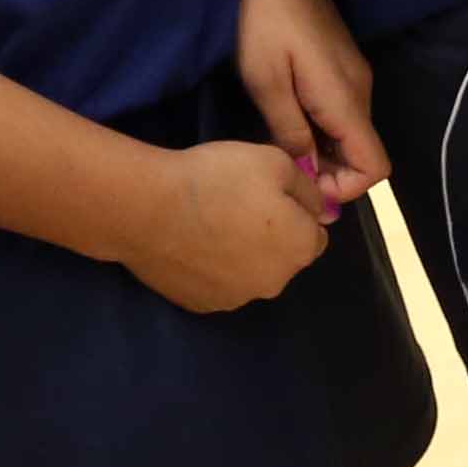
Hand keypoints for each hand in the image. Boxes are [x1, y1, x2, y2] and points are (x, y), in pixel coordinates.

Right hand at [117, 140, 334, 312]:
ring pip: (251, 274)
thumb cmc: (218, 179)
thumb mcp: (275, 161)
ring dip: (241, 255)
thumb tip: (318, 209)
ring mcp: (236, 299)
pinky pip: (218, 285)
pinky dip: (212, 269)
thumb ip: (307, 189)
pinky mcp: (202, 305)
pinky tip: (193, 244)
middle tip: (238, 206)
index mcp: (299, 249)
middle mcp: (274, 283)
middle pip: (283, 258)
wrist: (149, 208)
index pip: (314, 236)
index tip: (268, 197)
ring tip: (212, 224)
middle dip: (271, 238)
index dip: (295, 213)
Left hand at [235, 0, 388, 207]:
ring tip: (279, 144)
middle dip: (329, 173)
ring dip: (322, 151)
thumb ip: (290, 133)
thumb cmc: (264, 20)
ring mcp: (354, 75)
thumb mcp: (266, 82)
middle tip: (282, 169)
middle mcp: (361, 91)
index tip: (303, 186)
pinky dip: (320, 129)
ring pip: (351, 134)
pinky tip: (286, 117)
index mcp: (346, 100)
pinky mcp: (342, 64)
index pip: (375, 167)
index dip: (345, 188)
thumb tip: (309, 175)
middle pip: (363, 154)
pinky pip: (342, 113)